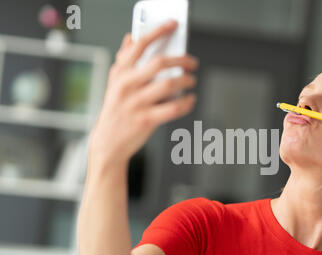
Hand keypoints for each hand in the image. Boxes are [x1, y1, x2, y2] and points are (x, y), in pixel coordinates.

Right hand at [89, 20, 197, 167]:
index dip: (158, 31)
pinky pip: (174, 108)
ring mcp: (136, 104)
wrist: (108, 142)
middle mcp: (127, 86)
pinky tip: (190, 99)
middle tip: (192, 62)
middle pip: (159, 63)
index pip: (139, 45)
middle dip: (181, 60)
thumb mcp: (115, 82)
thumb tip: (131, 37)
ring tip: (192, 80)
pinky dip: (186, 102)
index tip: (173, 25)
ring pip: (169, 85)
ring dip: (187, 81)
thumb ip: (124, 60)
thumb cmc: (116, 110)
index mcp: (120, 73)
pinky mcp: (147, 120)